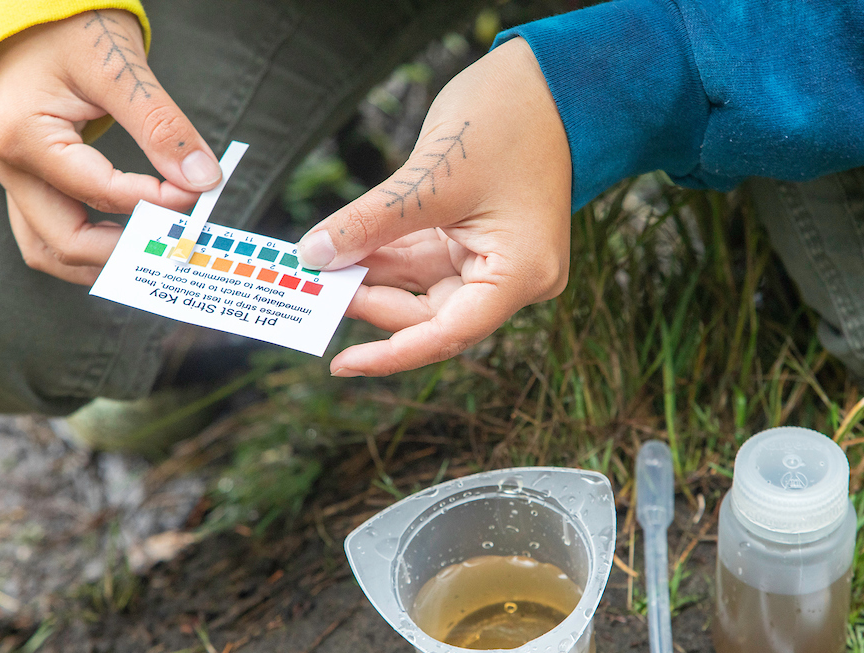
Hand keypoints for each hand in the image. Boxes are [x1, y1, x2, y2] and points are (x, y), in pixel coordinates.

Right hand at [0, 10, 220, 284]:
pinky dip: (87, 246)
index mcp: (22, 136)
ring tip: (153, 251)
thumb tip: (203, 180)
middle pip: (64, 242)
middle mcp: (6, 165)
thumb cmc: (64, 28)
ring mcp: (10, 176)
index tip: (198, 195)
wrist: (21, 9)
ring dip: (101, 262)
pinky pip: (48, 232)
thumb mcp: (118, 68)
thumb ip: (162, 126)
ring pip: (48, 249)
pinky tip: (127, 239)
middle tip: (177, 243)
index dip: (155, 203)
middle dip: (126, 251)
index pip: (99, 193)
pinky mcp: (23, 179)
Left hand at [297, 37, 571, 376]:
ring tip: (323, 265)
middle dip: (374, 301)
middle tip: (317, 288)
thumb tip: (314, 256)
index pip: (447, 334)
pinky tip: (347, 247)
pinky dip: (387, 253)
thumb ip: (370, 224)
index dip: (391, 353)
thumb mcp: (431, 177)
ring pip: (423, 286)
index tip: (342, 364)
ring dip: (374, 275)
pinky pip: (425, 258)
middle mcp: (513, 277)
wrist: (549, 77)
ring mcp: (495, 256)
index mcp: (519, 275)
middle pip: (432, 313)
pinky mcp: (478, 236)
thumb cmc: (511, 119)